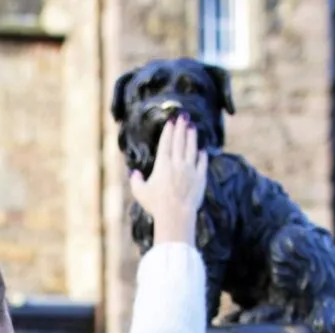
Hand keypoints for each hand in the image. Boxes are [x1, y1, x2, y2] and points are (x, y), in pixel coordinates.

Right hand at [130, 116, 207, 245]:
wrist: (176, 215)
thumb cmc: (156, 205)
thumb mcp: (140, 193)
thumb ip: (136, 181)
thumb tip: (133, 173)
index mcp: (163, 164)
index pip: (166, 143)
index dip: (169, 130)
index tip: (171, 121)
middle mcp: (177, 163)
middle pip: (180, 141)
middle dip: (181, 127)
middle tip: (183, 116)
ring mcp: (190, 169)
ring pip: (192, 148)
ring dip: (192, 136)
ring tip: (192, 127)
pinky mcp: (200, 178)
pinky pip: (202, 163)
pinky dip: (202, 155)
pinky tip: (201, 151)